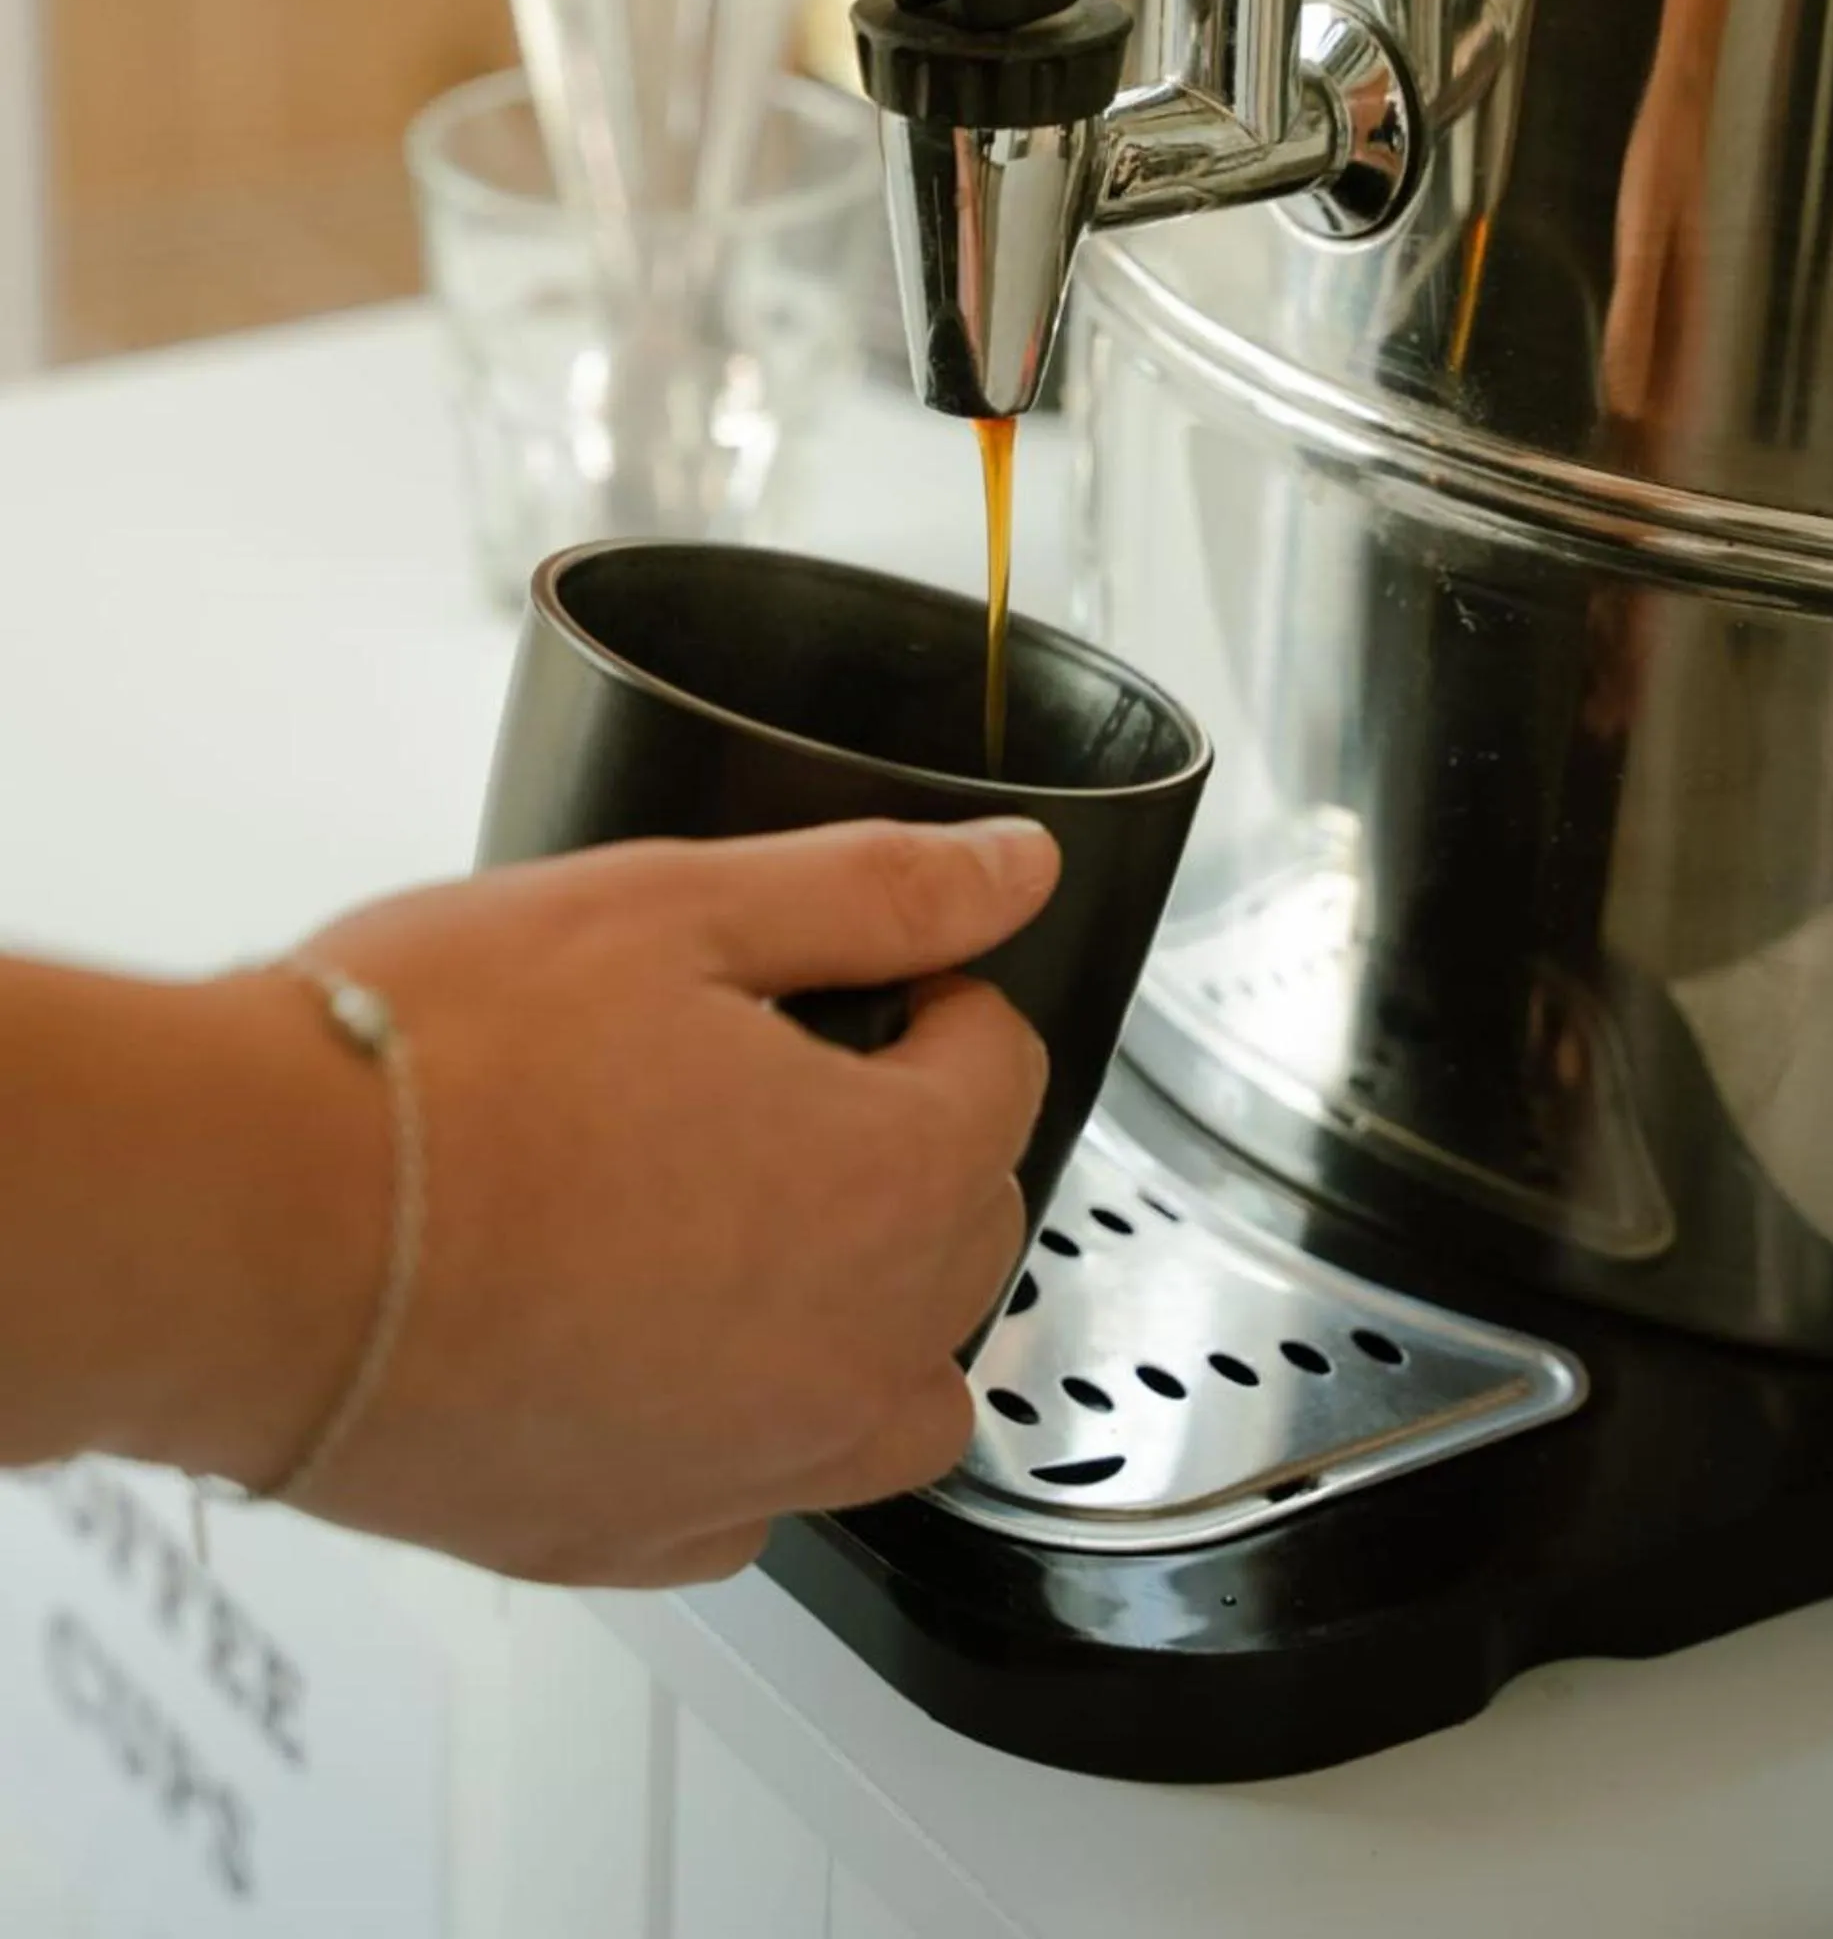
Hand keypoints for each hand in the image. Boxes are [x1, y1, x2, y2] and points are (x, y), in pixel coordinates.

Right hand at [167, 818, 1055, 1585]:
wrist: (244, 1228)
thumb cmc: (431, 1068)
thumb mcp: (676, 909)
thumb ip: (876, 891)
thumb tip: (1011, 870)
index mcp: (890, 1184)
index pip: (1002, 1069)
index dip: (927, 997)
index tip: (844, 986)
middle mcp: (853, 1353)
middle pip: (967, 1226)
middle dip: (907, 1136)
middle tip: (767, 1076)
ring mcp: (750, 1467)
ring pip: (897, 1392)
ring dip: (865, 1301)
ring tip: (737, 1215)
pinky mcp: (633, 1540)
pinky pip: (759, 1493)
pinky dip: (744, 1420)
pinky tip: (652, 1339)